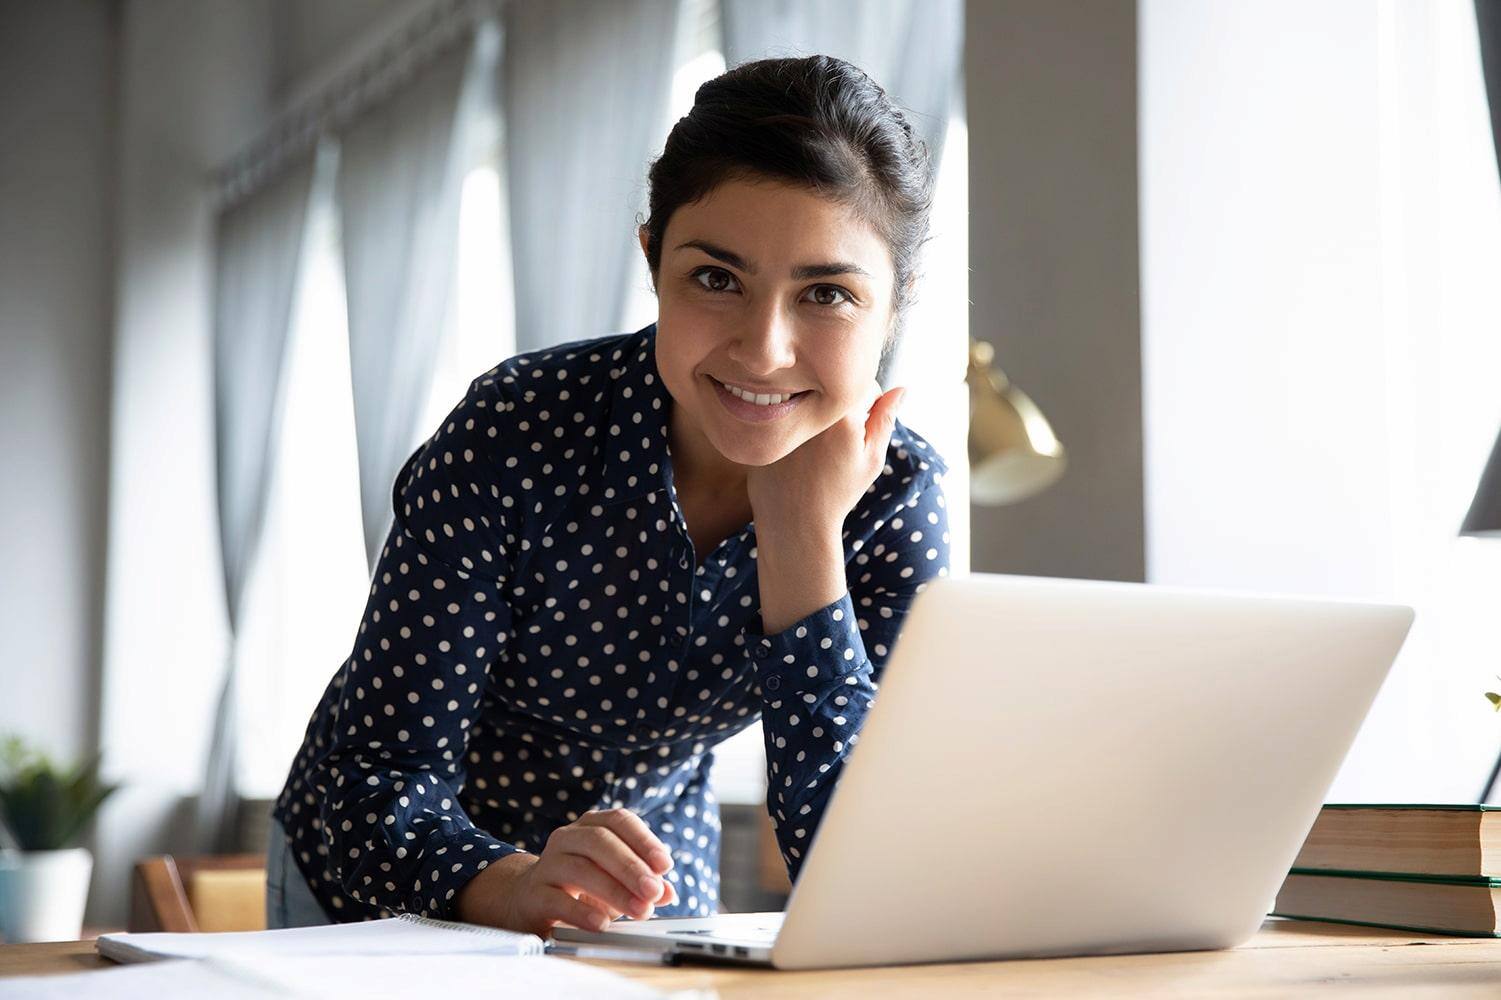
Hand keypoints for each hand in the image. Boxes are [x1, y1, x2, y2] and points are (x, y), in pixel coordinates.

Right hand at [454, 808, 678, 936]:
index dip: (644, 840)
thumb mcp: (615, 881)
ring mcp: (547, 864)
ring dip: (614, 890)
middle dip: (631, 867)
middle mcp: (567, 839)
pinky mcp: (534, 894)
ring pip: (580, 868)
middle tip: (654, 891)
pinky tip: (602, 923)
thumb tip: (668, 892)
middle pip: (600, 842)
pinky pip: (557, 900)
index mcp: (590, 827)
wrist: (529, 901)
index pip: (619, 821)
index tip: (665, 865)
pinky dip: (582, 912)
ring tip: (638, 910)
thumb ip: (642, 883)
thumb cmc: (579, 887)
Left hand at [747, 380, 906, 537]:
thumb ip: (885, 420)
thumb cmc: (838, 492)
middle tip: (834, 441)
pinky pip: (780, 410)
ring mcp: (779, 414)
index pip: (862, 384)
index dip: (867, 407)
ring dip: (813, 412)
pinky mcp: (760, 423)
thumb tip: (901, 389)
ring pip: (806, 397)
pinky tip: (794, 453)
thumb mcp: (870, 459)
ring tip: (814, 449)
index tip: (857, 434)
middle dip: (838, 407)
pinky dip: (789, 424)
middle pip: (831, 388)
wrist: (795, 523)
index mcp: (841, 413)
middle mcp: (808, 407)